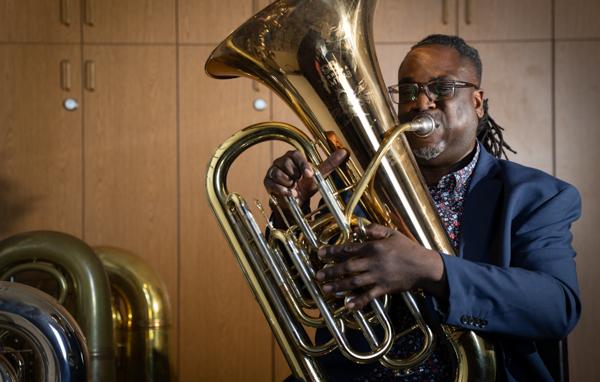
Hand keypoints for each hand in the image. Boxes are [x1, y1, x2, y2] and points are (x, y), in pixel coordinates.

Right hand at [263, 149, 347, 204]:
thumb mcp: (319, 175)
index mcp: (293, 157)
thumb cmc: (306, 185)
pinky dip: (282, 190)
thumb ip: (330, 163)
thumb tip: (344, 151)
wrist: (296, 201)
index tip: (308, 175)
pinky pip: (273, 184)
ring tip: (294, 188)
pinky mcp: (267, 181)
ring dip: (289, 185)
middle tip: (299, 182)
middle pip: (287, 165)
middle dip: (296, 177)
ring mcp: (272, 171)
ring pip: (280, 175)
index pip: (296, 155)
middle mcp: (281, 161)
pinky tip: (288, 193)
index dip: (303, 165)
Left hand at [315, 223, 446, 310]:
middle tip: (318, 276)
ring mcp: (377, 276)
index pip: (348, 249)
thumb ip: (375, 229)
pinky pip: (368, 296)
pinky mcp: (384, 289)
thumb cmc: (408, 248)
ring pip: (354, 282)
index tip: (320, 253)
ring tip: (326, 289)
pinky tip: (348, 306)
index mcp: (373, 247)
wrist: (424, 267)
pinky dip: (358, 301)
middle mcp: (372, 262)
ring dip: (338, 286)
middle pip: (347, 267)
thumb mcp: (392, 233)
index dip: (332, 251)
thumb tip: (360, 227)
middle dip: (331, 271)